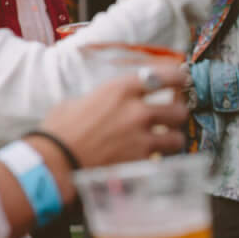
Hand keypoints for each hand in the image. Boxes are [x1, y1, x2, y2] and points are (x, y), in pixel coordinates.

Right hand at [29, 75, 188, 196]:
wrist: (55, 160)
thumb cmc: (59, 130)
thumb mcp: (78, 102)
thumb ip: (101, 99)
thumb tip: (107, 102)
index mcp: (121, 89)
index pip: (165, 76)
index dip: (179, 77)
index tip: (183, 79)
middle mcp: (137, 110)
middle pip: (179, 109)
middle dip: (177, 115)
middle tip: (172, 118)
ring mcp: (141, 137)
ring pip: (177, 137)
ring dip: (173, 140)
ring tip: (166, 142)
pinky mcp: (140, 161)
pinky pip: (163, 159)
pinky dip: (160, 160)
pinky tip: (154, 159)